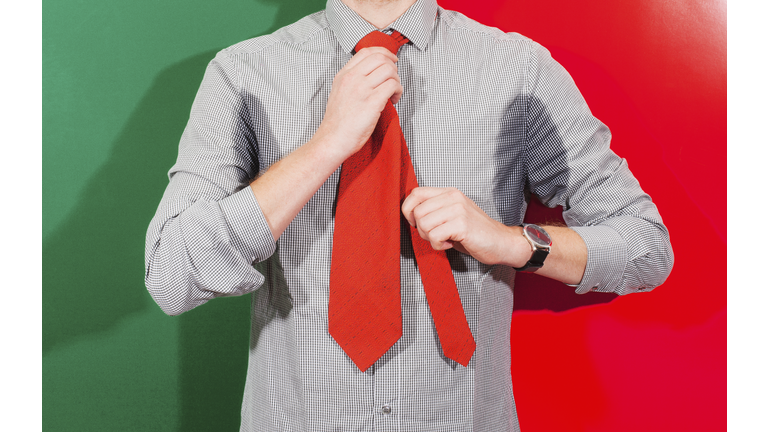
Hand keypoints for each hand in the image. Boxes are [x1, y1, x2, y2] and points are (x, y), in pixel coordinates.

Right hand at [314, 47, 402, 159]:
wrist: (333, 139)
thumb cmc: (337, 122)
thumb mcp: (339, 92)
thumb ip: (352, 81)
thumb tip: (371, 76)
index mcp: (344, 75)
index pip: (366, 52)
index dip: (383, 52)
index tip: (391, 59)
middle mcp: (352, 78)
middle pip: (380, 58)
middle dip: (393, 67)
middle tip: (394, 78)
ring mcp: (362, 89)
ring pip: (389, 70)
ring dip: (397, 80)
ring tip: (393, 92)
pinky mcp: (372, 102)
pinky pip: (393, 85)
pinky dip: (398, 91)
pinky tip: (393, 100)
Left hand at [401, 187, 529, 265]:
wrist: (501, 242)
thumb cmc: (475, 233)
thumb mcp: (452, 216)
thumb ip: (435, 211)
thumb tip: (411, 216)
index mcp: (449, 193)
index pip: (416, 193)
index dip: (408, 210)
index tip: (415, 223)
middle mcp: (453, 197)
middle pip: (417, 212)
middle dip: (421, 230)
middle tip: (436, 236)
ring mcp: (458, 209)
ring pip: (424, 224)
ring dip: (430, 238)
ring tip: (445, 239)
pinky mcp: (461, 224)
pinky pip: (434, 236)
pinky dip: (438, 245)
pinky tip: (450, 244)